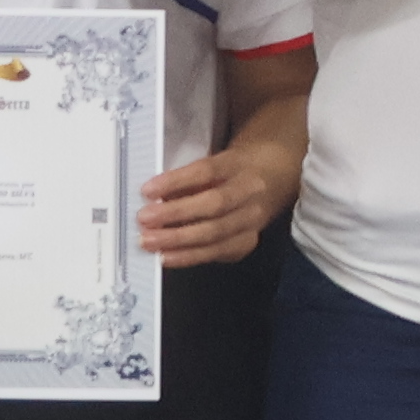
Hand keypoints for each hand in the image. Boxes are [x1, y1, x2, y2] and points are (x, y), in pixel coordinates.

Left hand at [141, 140, 291, 269]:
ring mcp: (253, 220)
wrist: (276, 176)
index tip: (147, 190)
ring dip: (179, 241)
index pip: (207, 171)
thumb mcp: (214, 162)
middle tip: (144, 220)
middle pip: (214, 205)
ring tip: (150, 244)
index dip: (177, 181)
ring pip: (216, 234)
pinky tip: (168, 258)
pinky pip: (218, 252)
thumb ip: (188, 178)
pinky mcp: (249, 242)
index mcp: (238, 164)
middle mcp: (251, 192)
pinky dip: (191, 256)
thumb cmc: (232, 168)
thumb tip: (152, 198)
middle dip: (176, 215)